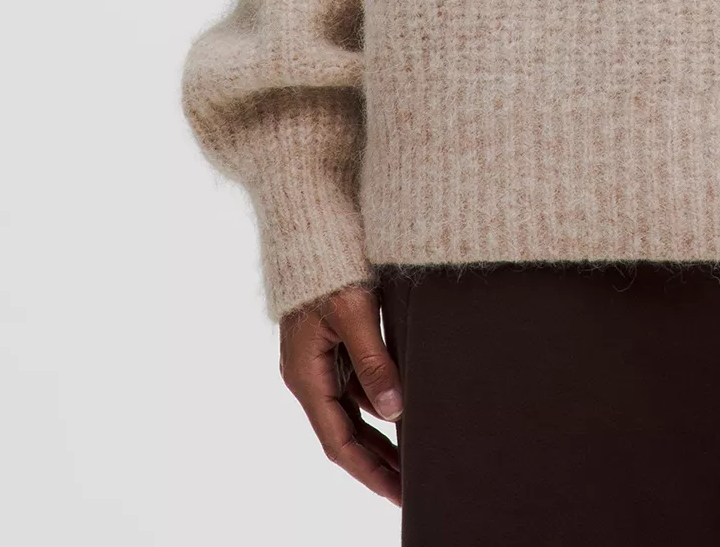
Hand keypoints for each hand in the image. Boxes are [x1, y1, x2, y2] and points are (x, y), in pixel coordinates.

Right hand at [279, 281, 404, 502]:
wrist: (311, 226)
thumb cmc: (330, 265)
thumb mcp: (355, 314)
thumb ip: (374, 363)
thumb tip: (394, 412)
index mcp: (306, 376)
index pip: (338, 441)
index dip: (368, 471)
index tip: (396, 493)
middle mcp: (308, 375)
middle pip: (344, 432)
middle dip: (376, 461)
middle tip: (410, 485)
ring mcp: (318, 360)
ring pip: (351, 410)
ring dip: (380, 434)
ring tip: (414, 454)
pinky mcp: (330, 344)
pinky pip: (354, 385)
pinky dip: (377, 402)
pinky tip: (403, 409)